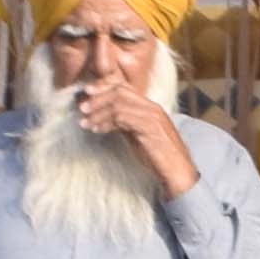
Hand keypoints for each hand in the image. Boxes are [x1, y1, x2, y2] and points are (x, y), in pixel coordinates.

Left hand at [67, 73, 199, 194]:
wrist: (177, 172)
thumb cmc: (158, 158)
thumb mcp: (138, 136)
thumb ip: (125, 124)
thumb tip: (105, 119)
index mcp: (150, 107)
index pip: (124, 86)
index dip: (104, 86)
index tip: (87, 92)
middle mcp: (151, 107)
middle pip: (119, 91)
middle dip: (97, 97)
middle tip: (81, 107)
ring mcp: (151, 116)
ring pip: (118, 103)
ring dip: (98, 111)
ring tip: (84, 121)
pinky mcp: (148, 127)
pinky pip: (121, 118)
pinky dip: (106, 122)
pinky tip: (97, 130)